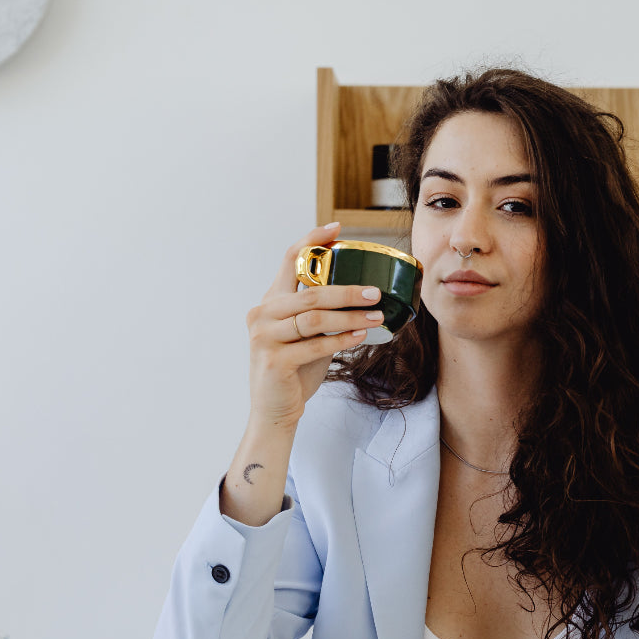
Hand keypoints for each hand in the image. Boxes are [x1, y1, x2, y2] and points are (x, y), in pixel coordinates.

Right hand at [246, 222, 385, 429]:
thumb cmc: (295, 370)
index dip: (312, 240)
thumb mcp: (308, 335)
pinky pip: (315, 345)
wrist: (274, 410)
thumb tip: (364, 294)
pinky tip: (361, 337)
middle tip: (375, 291)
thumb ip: (323, 314)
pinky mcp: (274, 360)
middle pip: (309, 292)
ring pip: (314, 318)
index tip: (337, 228)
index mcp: (270, 302)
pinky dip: (342, 340)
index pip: (288, 260)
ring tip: (377, 316)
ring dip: (350, 316)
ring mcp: (264, 337)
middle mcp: (262, 314)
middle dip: (346, 290)